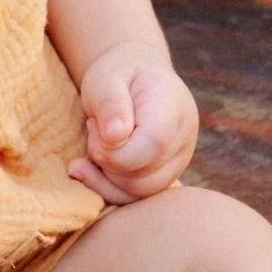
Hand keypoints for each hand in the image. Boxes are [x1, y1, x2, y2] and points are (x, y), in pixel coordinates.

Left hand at [67, 40, 197, 202]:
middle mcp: (183, 139)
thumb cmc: (118, 74)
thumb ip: (110, 103)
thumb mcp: (106, 77)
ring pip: (140, 192)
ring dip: (105, 175)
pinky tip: (87, 170)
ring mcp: (178, 161)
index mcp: (173, 107)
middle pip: (144, 175)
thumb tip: (114, 137)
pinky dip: (108, 188)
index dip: (115, 149)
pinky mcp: (164, 176)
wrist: (136, 77)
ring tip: (94, 142)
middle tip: (94, 127)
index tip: (96, 127)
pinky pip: (136, 197)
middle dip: (107, 159)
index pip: (152, 145)